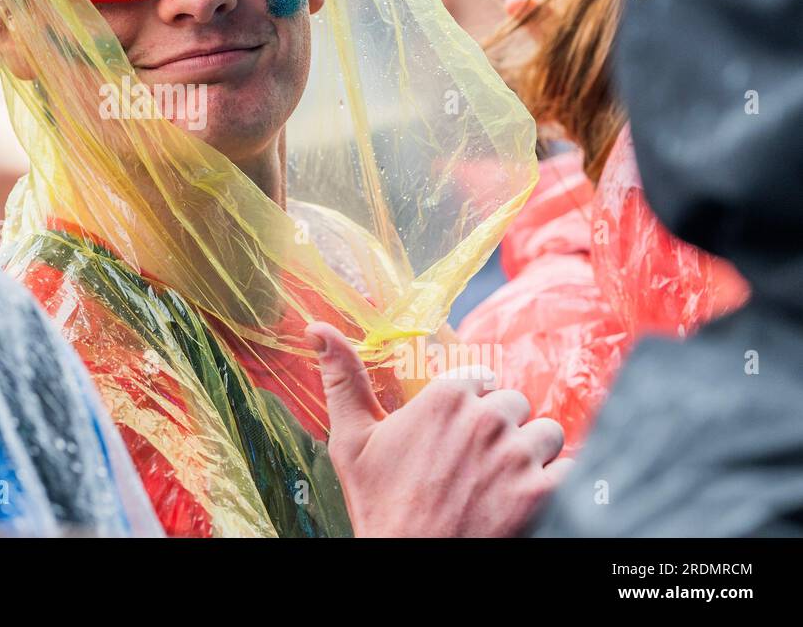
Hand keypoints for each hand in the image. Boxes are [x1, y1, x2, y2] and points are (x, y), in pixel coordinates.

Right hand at [307, 323, 571, 536]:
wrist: (411, 564)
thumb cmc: (380, 507)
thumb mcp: (351, 442)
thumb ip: (343, 379)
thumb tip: (317, 328)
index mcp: (444, 397)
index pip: (479, 380)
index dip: (469, 407)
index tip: (454, 436)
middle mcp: (486, 418)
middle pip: (515, 404)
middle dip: (501, 430)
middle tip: (476, 466)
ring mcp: (518, 456)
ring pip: (547, 434)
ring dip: (533, 455)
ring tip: (503, 483)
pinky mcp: (545, 492)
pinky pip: (575, 468)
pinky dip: (562, 482)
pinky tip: (535, 498)